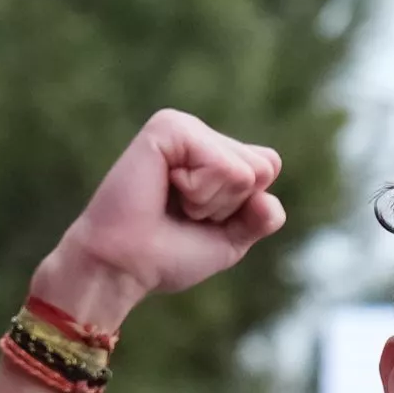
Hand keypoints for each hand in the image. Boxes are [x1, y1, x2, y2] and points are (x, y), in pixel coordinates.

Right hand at [36, 109, 289, 330]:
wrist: (125, 265)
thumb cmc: (168, 254)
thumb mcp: (232, 239)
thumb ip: (263, 217)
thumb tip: (266, 197)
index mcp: (212, 153)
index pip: (268, 166)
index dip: (247, 207)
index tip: (202, 218)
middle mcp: (198, 134)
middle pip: (262, 167)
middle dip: (230, 204)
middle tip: (184, 212)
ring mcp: (182, 127)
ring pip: (245, 170)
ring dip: (213, 201)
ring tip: (172, 202)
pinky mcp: (167, 127)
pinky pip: (222, 165)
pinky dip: (200, 191)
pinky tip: (165, 188)